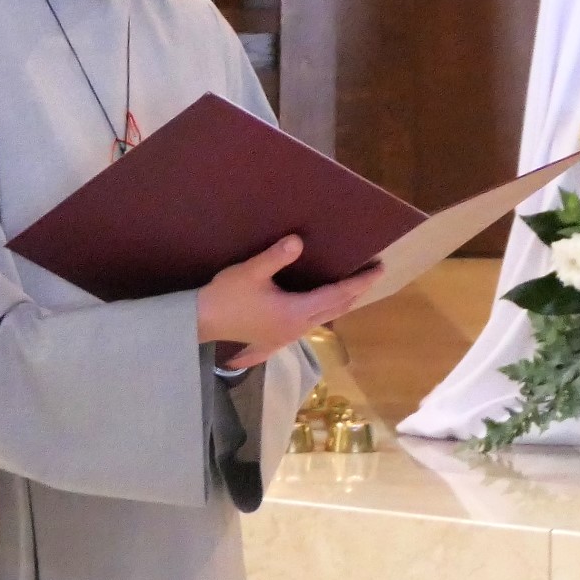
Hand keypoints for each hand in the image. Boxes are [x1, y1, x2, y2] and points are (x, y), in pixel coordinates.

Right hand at [194, 236, 381, 368]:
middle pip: (336, 309)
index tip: (379, 269)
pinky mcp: (275, 339)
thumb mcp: (251, 271)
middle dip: (355, 292)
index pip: (337, 294)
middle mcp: (297, 328)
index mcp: (296, 312)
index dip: (359, 281)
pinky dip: (322, 312)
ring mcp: (286, 337)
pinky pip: (308, 325)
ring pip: (323, 318)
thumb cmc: (226, 295)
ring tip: (351, 287)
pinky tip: (320, 308)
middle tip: (372, 275)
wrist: (200, 322)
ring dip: (340, 302)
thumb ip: (276, 256)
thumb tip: (298, 240)